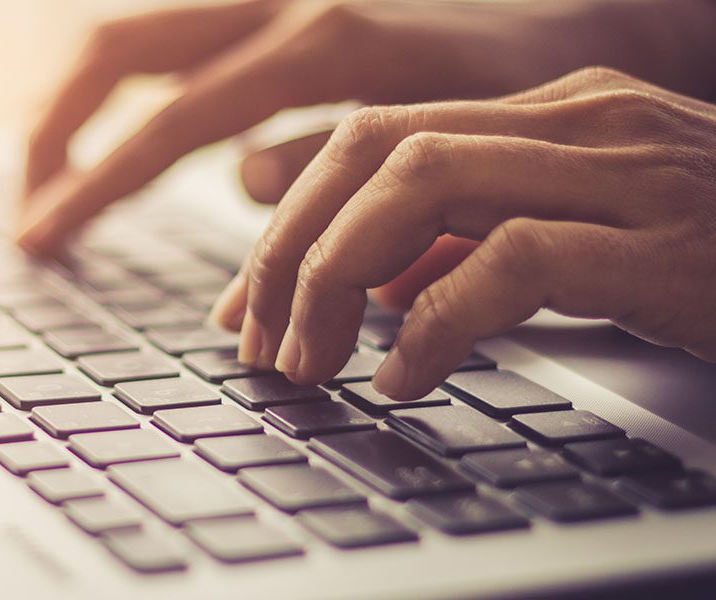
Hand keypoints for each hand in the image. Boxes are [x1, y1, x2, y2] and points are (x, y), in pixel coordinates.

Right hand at [17, 0, 715, 253]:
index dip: (95, 185)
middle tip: (29, 212)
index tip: (42, 238)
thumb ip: (334, 162)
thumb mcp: (444, 136)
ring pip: (137, 36)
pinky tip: (126, 145)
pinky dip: (137, 96)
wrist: (583, 0)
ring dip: (82, 109)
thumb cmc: (524, 74)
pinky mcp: (277, 4)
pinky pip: (182, 44)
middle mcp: (280, 2)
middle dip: (55, 133)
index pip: (168, 122)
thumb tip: (242, 184)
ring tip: (56, 184)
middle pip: (117, 52)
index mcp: (319, 41)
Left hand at [210, 66, 715, 400]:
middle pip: (376, 149)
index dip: (289, 219)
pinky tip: (404, 380)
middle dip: (293, 248)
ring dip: (338, 279)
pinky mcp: (666, 244)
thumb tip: (373, 285)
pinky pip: (511, 261)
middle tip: (260, 341)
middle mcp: (582, 119)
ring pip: (422, 184)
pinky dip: (435, 322)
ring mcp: (628, 171)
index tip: (247, 302)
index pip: (375, 136)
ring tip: (310, 362)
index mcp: (554, 111)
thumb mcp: (583, 246)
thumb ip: (477, 246)